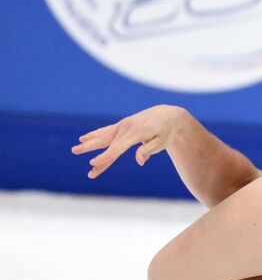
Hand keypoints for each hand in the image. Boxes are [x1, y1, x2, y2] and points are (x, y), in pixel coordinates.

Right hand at [72, 105, 191, 178]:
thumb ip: (149, 150)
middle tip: (74, 151)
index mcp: (137, 133)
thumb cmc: (166, 132)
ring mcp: (124, 125)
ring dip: (89, 142)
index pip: (118, 147)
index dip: (105, 156)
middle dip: (90, 148)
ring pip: (104, 136)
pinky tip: (85, 137)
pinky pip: (107, 131)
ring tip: (75, 148)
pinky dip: (96, 134)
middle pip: (107, 141)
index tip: (93, 164)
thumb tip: (139, 161)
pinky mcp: (123, 125)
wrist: (169, 115)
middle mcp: (127, 127)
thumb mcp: (162, 142)